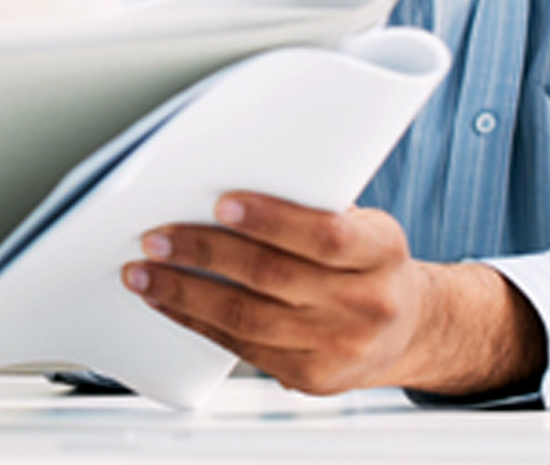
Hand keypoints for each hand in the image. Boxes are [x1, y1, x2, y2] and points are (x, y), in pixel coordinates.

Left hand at [123, 192, 545, 397]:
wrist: (407, 327)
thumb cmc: (363, 259)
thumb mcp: (357, 221)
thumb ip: (306, 203)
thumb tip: (220, 173)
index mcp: (381, 251)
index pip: (325, 234)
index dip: (270, 219)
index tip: (220, 201)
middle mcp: (368, 303)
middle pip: (272, 276)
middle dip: (203, 252)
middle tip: (155, 236)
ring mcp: (341, 347)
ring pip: (248, 318)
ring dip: (184, 293)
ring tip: (143, 272)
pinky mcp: (312, 378)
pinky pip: (242, 348)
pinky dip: (195, 321)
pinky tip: (166, 302)